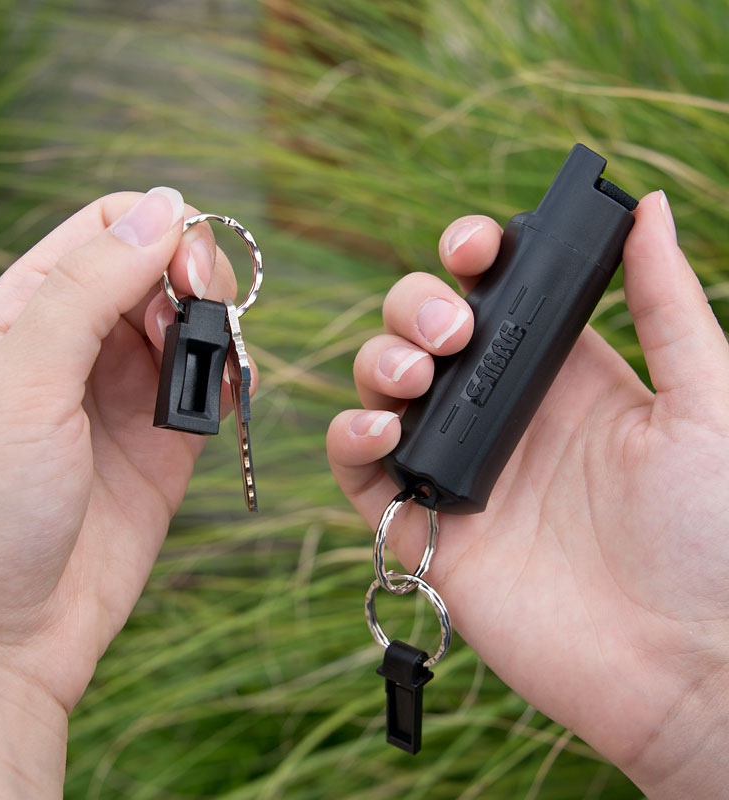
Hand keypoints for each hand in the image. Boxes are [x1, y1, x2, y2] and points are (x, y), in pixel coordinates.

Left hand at [0, 188, 246, 793]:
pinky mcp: (168, 443)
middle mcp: (82, 345)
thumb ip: (88, 289)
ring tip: (207, 366)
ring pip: (195, 323)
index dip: (158, 231)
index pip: (108, 229)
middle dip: (195, 277)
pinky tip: (233, 388)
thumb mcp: (20, 382)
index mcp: (28, 312)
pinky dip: (235, 376)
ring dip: (217, 327)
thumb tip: (163, 207)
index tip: (183, 269)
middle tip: (199, 315)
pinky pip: (215, 387)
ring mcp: (128, 394)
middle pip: (162, 268)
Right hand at [328, 192, 728, 797]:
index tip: (475, 249)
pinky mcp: (420, 526)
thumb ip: (665, 304)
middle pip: (421, 331)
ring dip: (379, 362)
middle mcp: (500, 413)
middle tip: (451, 331)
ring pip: (381, 388)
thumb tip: (647, 209)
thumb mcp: (705, 402)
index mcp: (558, 375)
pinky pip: (357, 470)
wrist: (685, 664)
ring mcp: (455, 468)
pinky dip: (349, 438)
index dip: (468, 258)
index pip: (491, 294)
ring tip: (418, 377)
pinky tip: (381, 430)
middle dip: (414, 306)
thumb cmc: (712, 536)